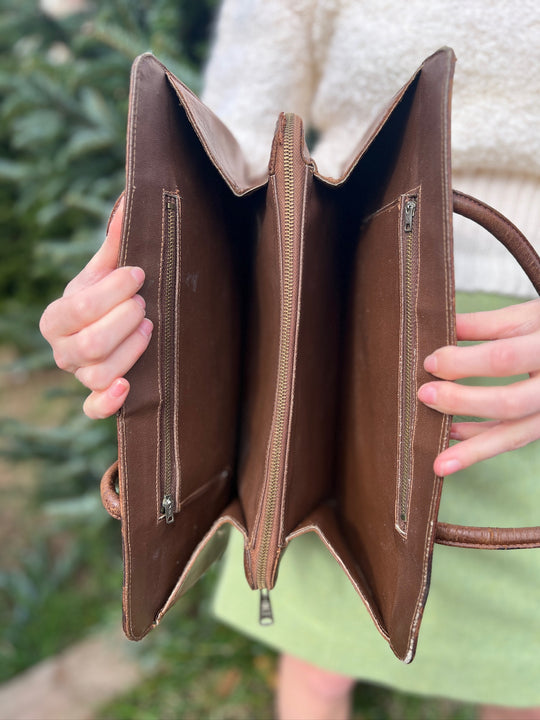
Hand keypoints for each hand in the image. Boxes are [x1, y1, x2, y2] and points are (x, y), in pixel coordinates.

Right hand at [40, 197, 152, 418]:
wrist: (111, 330)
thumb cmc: (109, 297)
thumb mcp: (107, 271)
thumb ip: (116, 244)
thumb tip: (130, 202)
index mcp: (57, 316)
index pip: (79, 307)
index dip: (112, 291)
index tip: (139, 274)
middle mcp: (62, 349)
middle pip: (89, 344)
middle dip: (123, 321)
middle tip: (146, 304)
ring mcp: (78, 375)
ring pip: (97, 373)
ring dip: (129, 351)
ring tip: (150, 329)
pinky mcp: (96, 396)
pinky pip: (93, 409)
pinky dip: (108, 401)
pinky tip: (128, 386)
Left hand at [418, 298, 539, 475]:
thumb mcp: (526, 318)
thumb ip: (483, 325)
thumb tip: (437, 326)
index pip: (503, 359)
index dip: (464, 362)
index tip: (431, 361)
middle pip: (509, 402)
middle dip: (463, 402)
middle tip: (424, 395)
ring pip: (516, 434)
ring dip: (473, 449)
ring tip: (438, 462)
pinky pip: (515, 439)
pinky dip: (482, 442)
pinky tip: (452, 439)